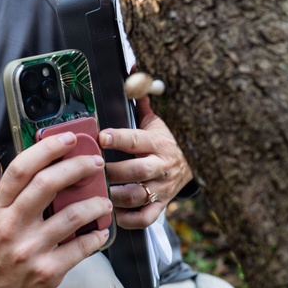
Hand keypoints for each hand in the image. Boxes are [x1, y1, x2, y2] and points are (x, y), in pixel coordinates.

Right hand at [0, 131, 112, 287]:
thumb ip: (18, 198)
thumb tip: (52, 168)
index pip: (21, 169)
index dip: (47, 149)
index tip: (69, 139)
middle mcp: (12, 226)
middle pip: (47, 184)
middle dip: (77, 167)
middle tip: (95, 163)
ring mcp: (30, 250)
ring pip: (72, 215)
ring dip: (96, 204)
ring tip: (105, 201)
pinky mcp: (48, 271)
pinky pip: (81, 247)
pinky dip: (96, 236)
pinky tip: (100, 231)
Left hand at [99, 95, 192, 229]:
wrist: (195, 162)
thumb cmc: (168, 138)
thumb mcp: (156, 118)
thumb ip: (141, 97)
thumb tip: (132, 69)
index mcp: (158, 142)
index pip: (137, 140)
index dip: (119, 139)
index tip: (101, 137)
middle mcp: (161, 166)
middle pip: (137, 171)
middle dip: (113, 171)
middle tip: (93, 169)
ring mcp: (161, 188)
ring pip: (139, 196)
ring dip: (116, 196)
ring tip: (97, 193)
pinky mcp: (161, 205)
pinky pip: (145, 218)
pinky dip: (128, 219)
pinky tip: (112, 213)